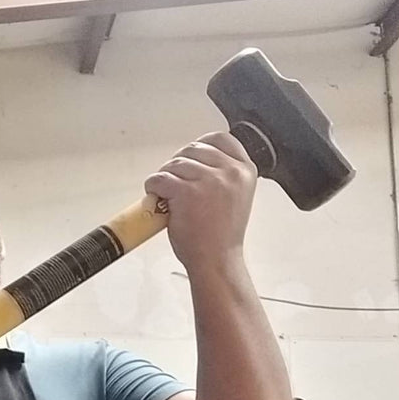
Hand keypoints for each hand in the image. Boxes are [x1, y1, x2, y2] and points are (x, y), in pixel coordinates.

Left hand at [144, 131, 256, 278]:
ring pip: (175, 163)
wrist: (216, 260)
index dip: (200, 146)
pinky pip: (160, 178)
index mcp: (245, 170)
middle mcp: (230, 171)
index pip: (220, 139)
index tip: (191, 157)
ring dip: (165, 177)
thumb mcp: (236, 195)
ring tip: (167, 195)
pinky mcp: (186, 191)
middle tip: (174, 183)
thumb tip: (196, 161)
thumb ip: (224, 175)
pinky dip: (153, 186)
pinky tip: (157, 198)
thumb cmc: (222, 234)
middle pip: (192, 149)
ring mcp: (208, 180)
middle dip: (178, 164)